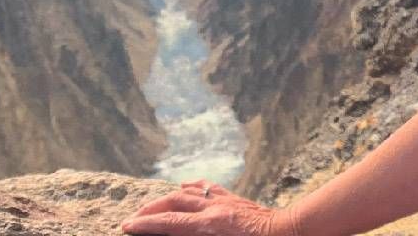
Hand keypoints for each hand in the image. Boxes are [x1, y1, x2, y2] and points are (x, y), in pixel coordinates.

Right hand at [121, 181, 293, 235]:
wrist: (292, 233)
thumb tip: (182, 231)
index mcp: (211, 226)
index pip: (169, 222)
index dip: (145, 225)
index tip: (126, 226)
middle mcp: (215, 209)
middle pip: (173, 202)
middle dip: (150, 210)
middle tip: (132, 219)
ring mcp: (226, 201)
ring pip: (188, 192)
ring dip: (166, 198)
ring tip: (150, 207)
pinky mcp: (235, 199)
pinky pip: (208, 188)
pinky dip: (192, 187)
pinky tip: (184, 186)